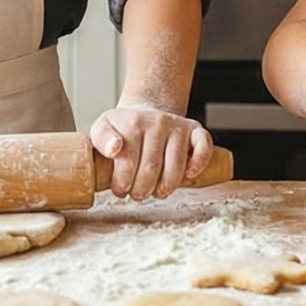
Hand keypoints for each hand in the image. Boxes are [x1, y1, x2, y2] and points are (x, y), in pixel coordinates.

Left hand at [89, 104, 211, 198]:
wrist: (146, 111)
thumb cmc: (124, 128)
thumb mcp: (102, 128)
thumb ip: (101, 138)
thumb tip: (114, 149)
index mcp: (132, 122)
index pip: (128, 162)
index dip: (122, 183)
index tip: (120, 190)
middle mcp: (157, 121)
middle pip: (151, 168)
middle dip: (141, 190)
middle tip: (136, 194)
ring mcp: (178, 126)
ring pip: (176, 165)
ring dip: (165, 187)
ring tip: (156, 192)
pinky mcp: (195, 129)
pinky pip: (204, 147)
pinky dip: (198, 164)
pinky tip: (188, 176)